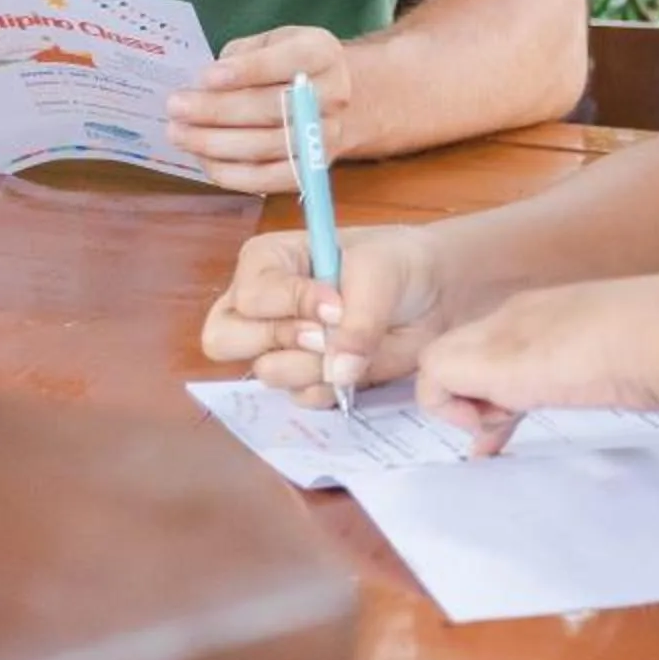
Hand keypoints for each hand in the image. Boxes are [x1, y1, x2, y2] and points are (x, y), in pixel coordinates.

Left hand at [165, 25, 355, 194]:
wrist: (327, 99)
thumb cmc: (286, 66)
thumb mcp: (269, 42)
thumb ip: (241, 56)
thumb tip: (204, 86)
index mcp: (322, 53)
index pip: (287, 61)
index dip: (246, 71)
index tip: (206, 77)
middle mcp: (332, 96)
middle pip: (274, 108)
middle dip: (218, 110)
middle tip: (176, 107)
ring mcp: (325, 136)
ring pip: (267, 146)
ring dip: (215, 143)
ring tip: (179, 134)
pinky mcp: (311, 169)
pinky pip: (268, 179)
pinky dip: (230, 173)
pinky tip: (202, 158)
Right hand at [202, 224, 444, 406]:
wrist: (433, 294)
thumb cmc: (396, 264)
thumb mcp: (379, 274)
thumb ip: (357, 319)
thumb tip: (339, 368)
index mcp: (266, 262)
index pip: (248, 296)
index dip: (290, 305)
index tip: (337, 303)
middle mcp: (262, 306)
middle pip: (224, 340)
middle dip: (281, 340)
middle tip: (324, 334)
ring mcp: (281, 346)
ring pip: (266, 373)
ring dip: (312, 365)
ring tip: (348, 345)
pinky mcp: (307, 378)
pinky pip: (299, 397)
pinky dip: (329, 388)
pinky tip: (354, 366)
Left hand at [416, 273, 658, 455]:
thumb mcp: (622, 363)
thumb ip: (597, 377)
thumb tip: (608, 398)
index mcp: (550, 314)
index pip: (497, 348)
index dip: (492, 389)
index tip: (508, 424)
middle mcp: (516, 316)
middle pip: (460, 354)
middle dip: (470, 399)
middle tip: (498, 433)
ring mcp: (499, 334)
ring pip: (439, 363)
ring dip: (462, 406)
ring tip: (503, 426)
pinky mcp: (488, 359)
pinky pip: (433, 380)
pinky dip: (451, 410)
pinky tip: (490, 430)